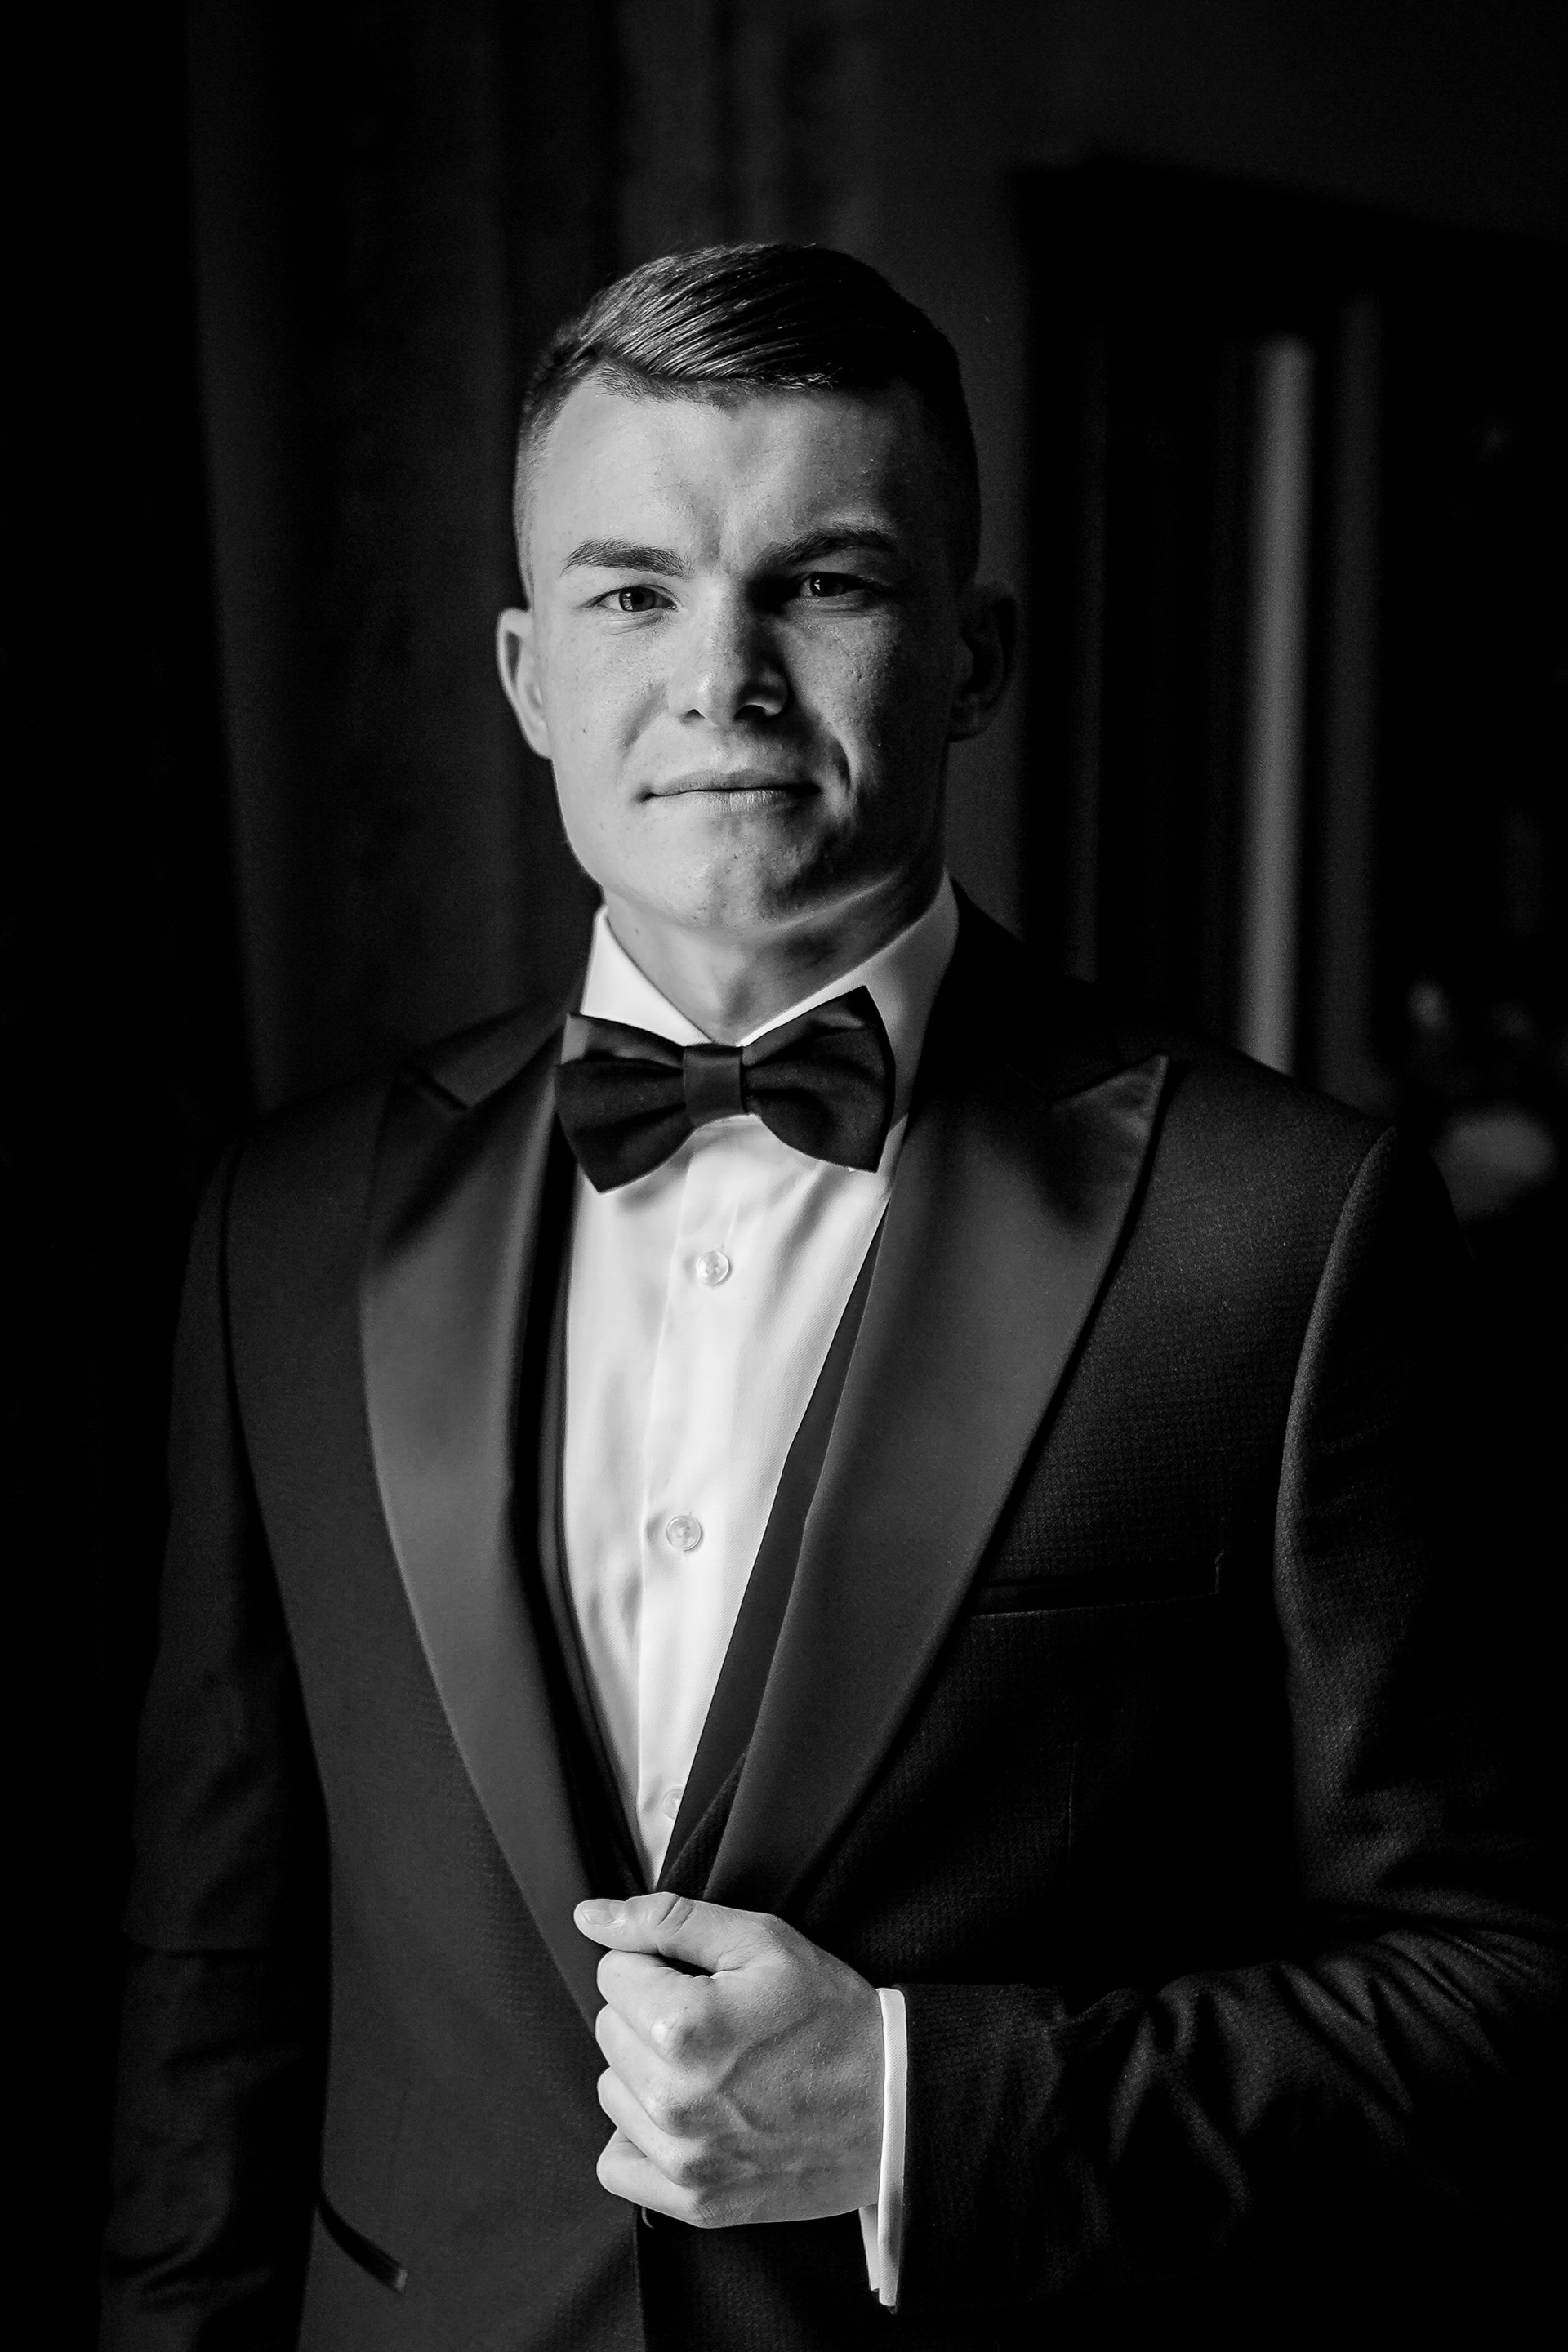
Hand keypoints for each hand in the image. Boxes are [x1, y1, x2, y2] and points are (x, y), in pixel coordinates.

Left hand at [575, 1890, 883, 2228]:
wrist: (893, 2104)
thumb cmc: (831, 2016)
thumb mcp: (762, 1941)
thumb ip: (668, 1920)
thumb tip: (592, 1916)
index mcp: (685, 2027)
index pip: (613, 1972)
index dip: (658, 1964)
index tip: (701, 1978)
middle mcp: (673, 2100)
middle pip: (609, 2029)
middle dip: (650, 2012)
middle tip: (715, 2020)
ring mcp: (683, 2158)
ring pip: (611, 2088)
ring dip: (645, 2071)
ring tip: (709, 2065)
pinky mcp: (694, 2200)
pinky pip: (617, 2163)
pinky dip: (640, 2136)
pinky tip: (686, 2114)